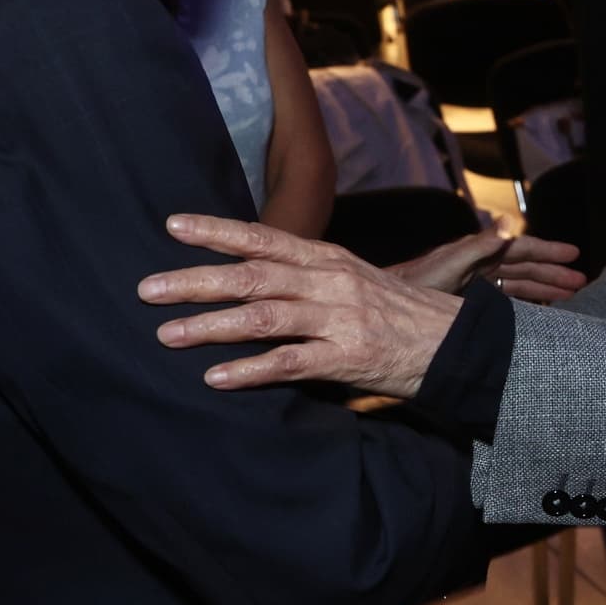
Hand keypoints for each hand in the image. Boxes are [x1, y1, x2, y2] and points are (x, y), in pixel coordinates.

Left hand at [143, 215, 462, 397]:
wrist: (458, 345)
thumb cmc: (400, 315)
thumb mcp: (356, 280)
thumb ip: (308, 276)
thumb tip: (254, 275)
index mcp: (329, 258)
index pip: (265, 238)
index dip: (218, 231)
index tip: (173, 226)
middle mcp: (331, 281)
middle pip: (253, 276)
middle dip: (195, 281)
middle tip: (147, 290)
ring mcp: (340, 319)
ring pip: (264, 317)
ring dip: (210, 327)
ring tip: (167, 335)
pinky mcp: (350, 358)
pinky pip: (291, 363)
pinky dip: (250, 371)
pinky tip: (216, 379)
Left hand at [388, 224, 585, 302]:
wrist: (386, 309)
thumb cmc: (413, 285)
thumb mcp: (448, 265)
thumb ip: (478, 246)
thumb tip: (508, 224)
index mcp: (478, 252)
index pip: (522, 248)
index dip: (549, 250)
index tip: (574, 254)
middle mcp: (480, 264)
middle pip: (525, 266)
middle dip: (553, 272)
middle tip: (582, 281)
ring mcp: (474, 283)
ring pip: (518, 284)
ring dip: (543, 289)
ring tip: (570, 297)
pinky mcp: (468, 301)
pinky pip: (505, 300)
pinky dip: (524, 304)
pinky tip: (538, 313)